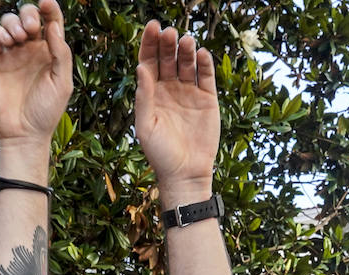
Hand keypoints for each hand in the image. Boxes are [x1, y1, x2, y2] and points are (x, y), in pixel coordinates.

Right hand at [0, 1, 72, 160]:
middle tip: (31, 30)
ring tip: (18, 38)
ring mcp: (11, 54)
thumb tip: (53, 25)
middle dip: (29, 14)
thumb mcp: (62, 82)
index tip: (46, 2)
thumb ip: (61, 53)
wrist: (23, 134)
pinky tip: (7, 43)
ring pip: (9, 22)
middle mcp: (30, 49)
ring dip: (14, 22)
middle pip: (28, 16)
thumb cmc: (46, 111)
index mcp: (50, 51)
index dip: (49, 7)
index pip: (51, 21)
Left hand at [134, 21, 218, 201]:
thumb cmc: (160, 154)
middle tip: (169, 32)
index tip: (152, 26)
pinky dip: (204, 64)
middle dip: (167, 44)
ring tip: (185, 40)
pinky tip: (202, 54)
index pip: (149, 62)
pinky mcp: (207, 99)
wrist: (185, 173)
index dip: (149, 44)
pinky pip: (206, 76)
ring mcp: (189, 92)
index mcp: (151, 94)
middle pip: (167, 59)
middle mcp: (169, 89)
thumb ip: (143, 97)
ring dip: (186, 50)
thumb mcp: (145, 126)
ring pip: (187, 63)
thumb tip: (141, 67)